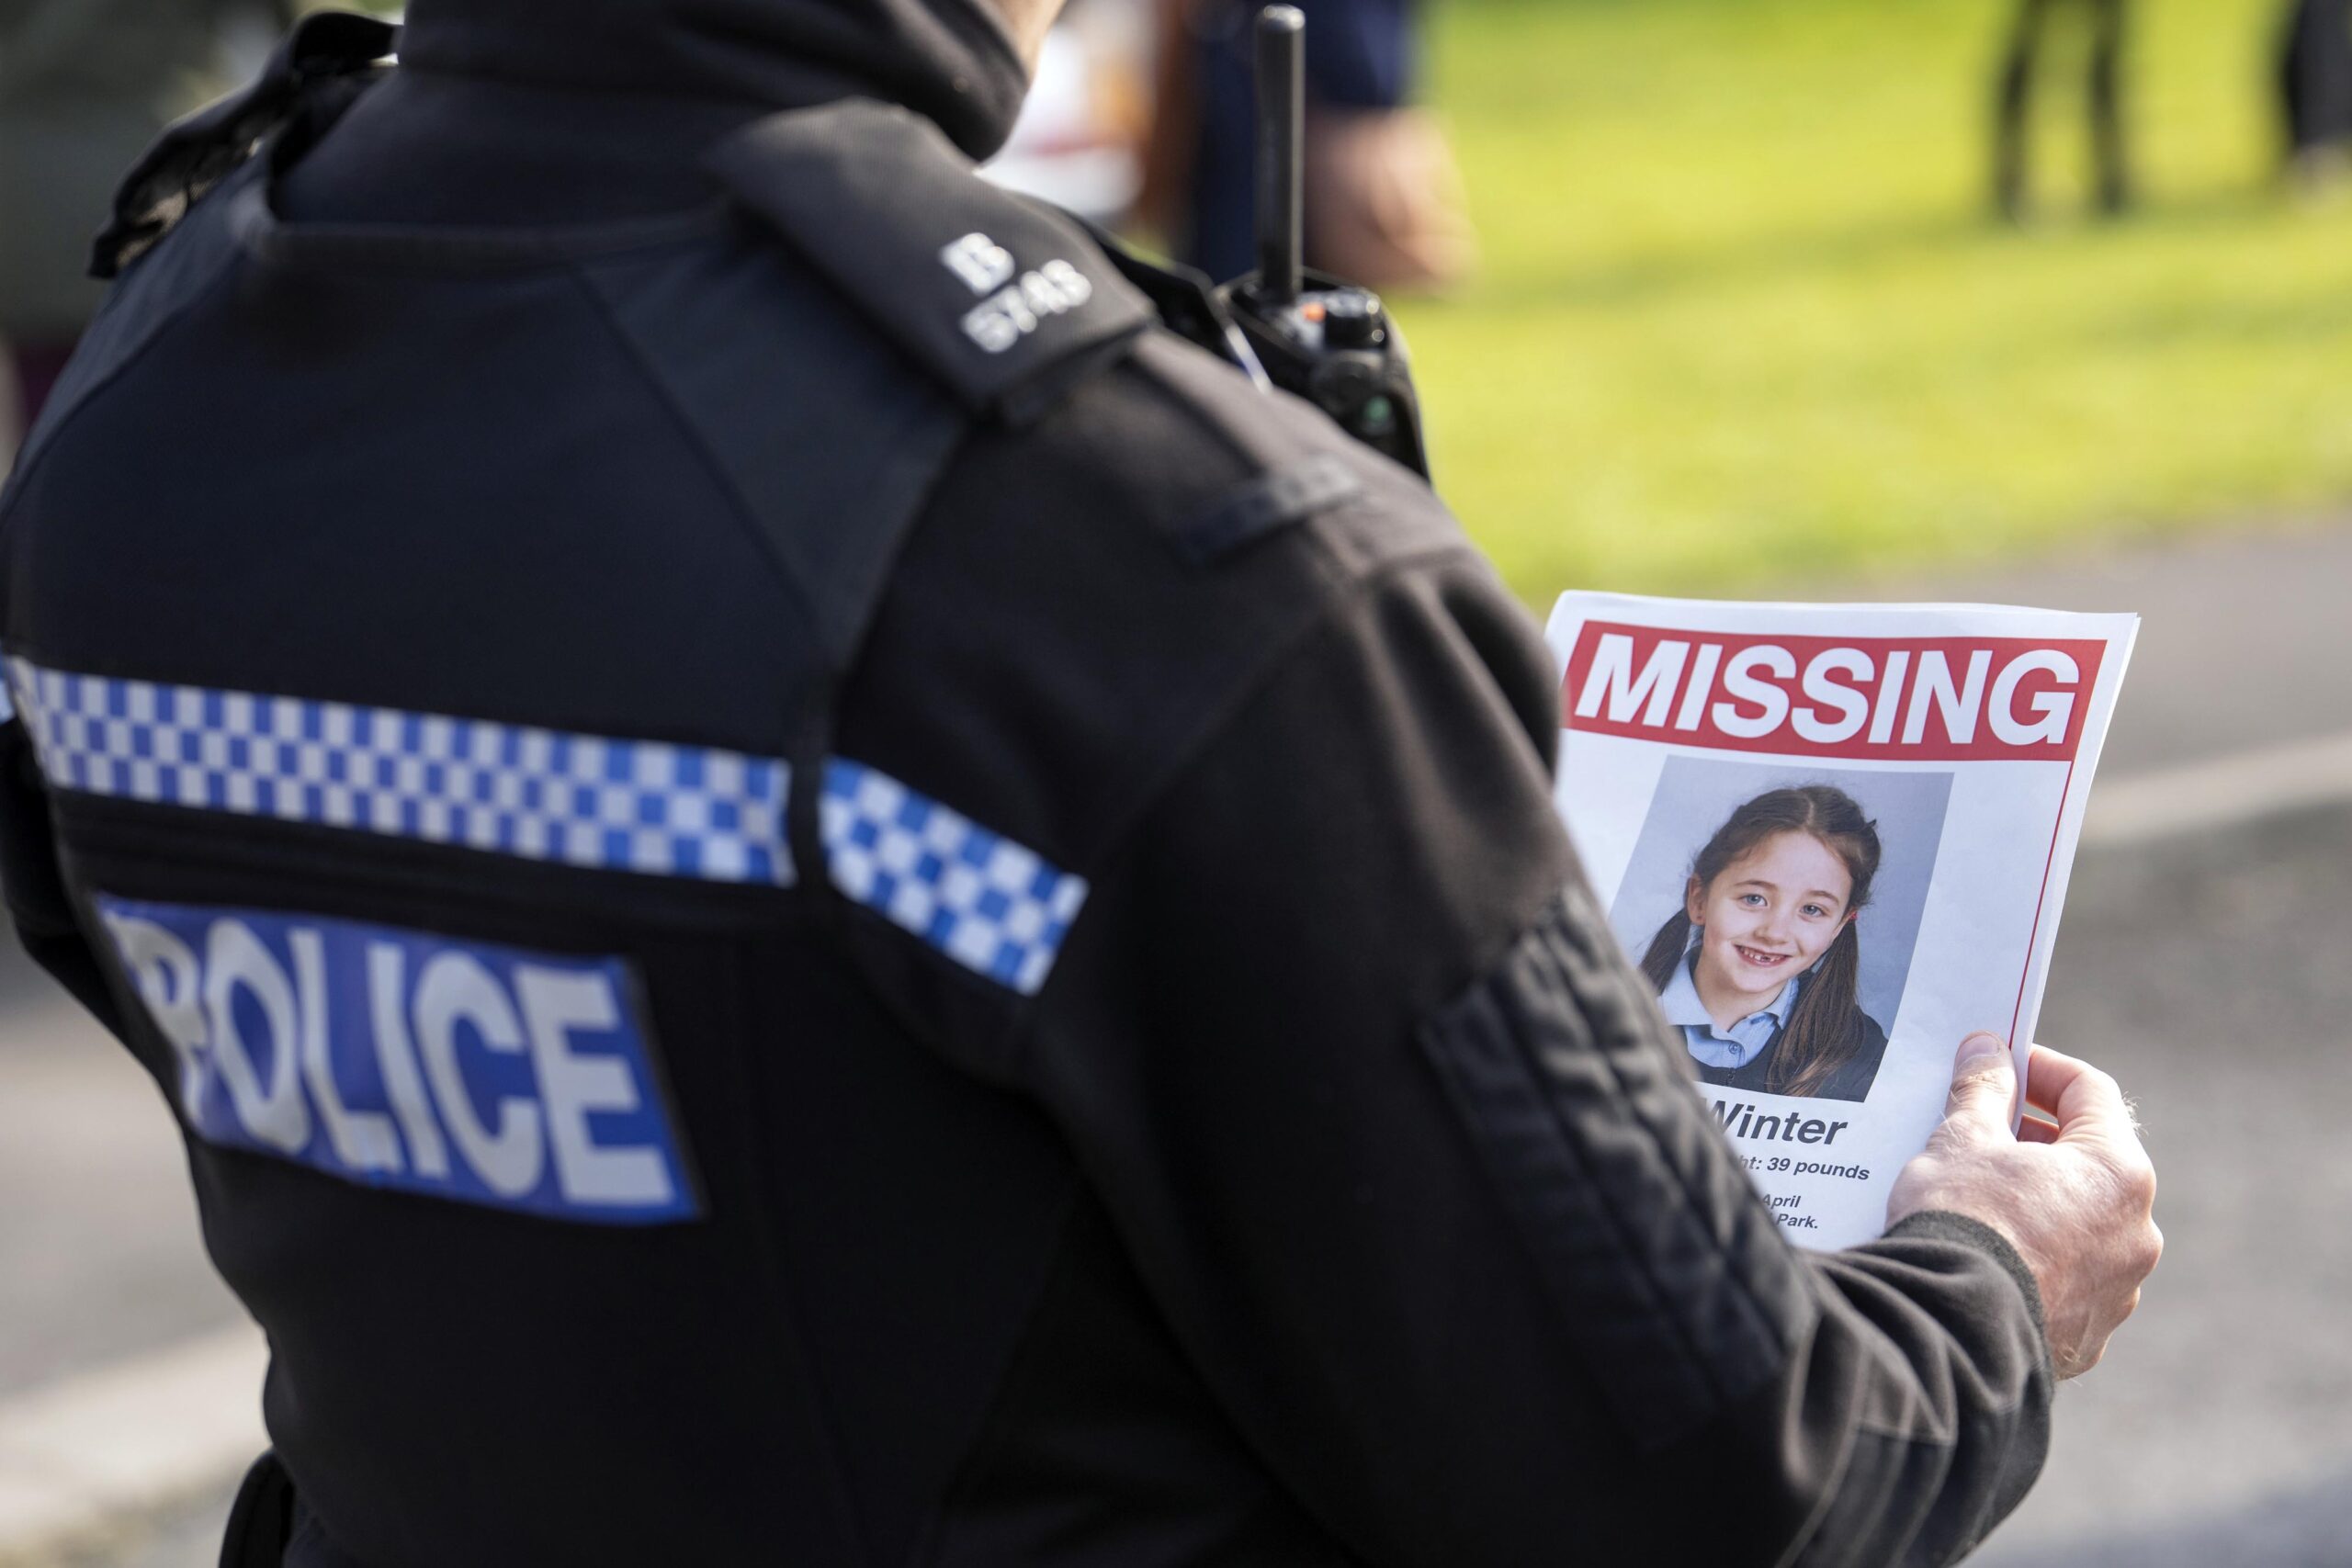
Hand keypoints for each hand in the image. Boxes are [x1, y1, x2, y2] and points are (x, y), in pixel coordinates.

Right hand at [1887, 1033, 2160, 1378]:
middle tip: (1979, 1130)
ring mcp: (2119, 1290)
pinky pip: (2068, 1279)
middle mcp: (2137, 1231)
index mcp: (2117, 1172)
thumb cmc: (1963, 1221)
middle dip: (2035, 1139)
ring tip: (1976, 1199)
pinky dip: (2037, 1258)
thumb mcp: (1962, 1139)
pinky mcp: (2090, 1335)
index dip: (2040, 1068)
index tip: (1999, 1063)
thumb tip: (1989, 1051)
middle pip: (2089, 1161)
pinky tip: (1988, 1255)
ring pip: (2081, 1224)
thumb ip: (1982, 1088)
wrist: (1950, 1329)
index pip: (2090, 1091)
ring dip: (2038, 1201)